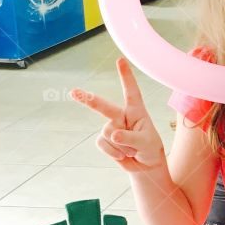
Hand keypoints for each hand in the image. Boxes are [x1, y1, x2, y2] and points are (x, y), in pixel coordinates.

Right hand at [70, 58, 165, 172]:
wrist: (145, 165)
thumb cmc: (150, 148)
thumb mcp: (146, 142)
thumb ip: (130, 137)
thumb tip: (112, 134)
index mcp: (136, 110)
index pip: (131, 91)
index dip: (126, 75)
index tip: (120, 60)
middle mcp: (122, 116)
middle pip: (103, 106)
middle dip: (87, 99)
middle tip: (73, 92)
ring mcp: (111, 127)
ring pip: (107, 133)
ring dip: (121, 146)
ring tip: (132, 150)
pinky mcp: (105, 139)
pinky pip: (102, 144)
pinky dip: (113, 152)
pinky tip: (122, 155)